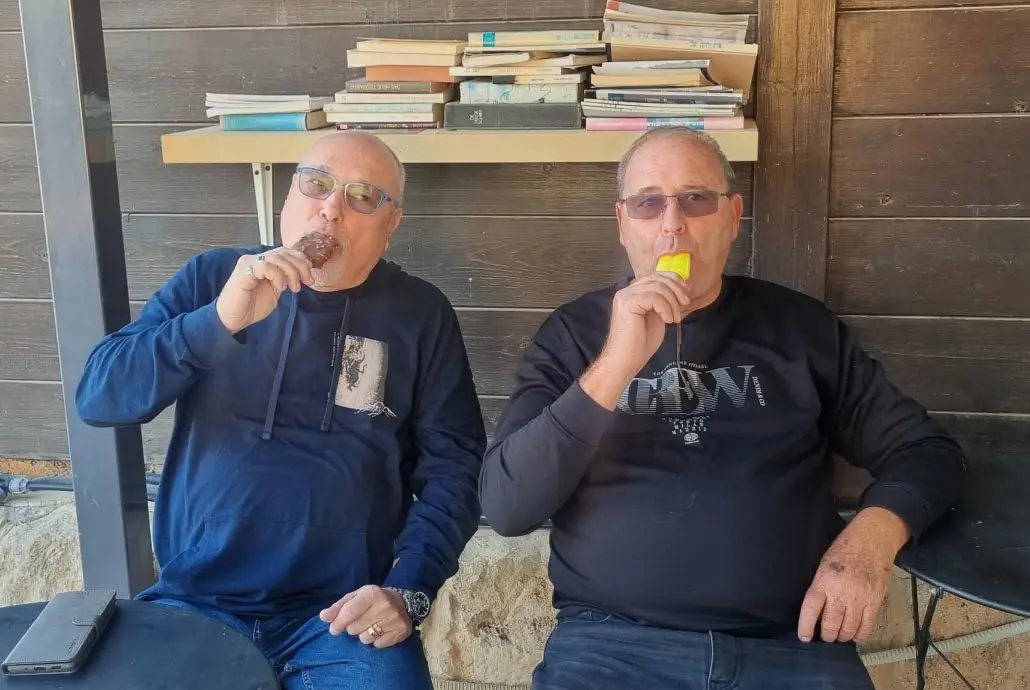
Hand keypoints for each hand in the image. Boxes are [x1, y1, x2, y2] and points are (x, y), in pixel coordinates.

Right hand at [215, 248, 313, 333]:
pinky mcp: (243, 271)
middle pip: (283, 253)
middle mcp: (256, 259)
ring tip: (294, 288)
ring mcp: (248, 263)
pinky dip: (278, 275)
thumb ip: (285, 279)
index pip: (285, 252)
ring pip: (277, 258)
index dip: (301, 260)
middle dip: (300, 266)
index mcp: (264, 262)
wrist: (233, 319)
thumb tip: (303, 272)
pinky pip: (265, 265)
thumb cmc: (252, 307)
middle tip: (307, 281)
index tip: (310, 275)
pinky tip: (281, 287)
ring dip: (291, 272)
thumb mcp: (275, 290)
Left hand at [319, 585, 411, 648]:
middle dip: (353, 627)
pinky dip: (376, 640)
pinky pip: (378, 645)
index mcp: (372, 593)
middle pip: (354, 628)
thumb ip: (338, 607)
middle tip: (361, 620)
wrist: (403, 602)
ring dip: (364, 634)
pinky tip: (382, 630)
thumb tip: (323, 617)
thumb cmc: (373, 600)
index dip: (338, 623)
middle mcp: (385, 605)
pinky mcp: (401, 631)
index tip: (333, 630)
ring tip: (372, 625)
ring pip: (365, 639)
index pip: (349, 612)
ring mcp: (394, 619)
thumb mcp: (355, 597)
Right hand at [580, 273, 690, 408]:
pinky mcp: (627, 303)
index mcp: (634, 292)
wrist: (625, 361)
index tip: (685, 295)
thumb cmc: (640, 343)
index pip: (656, 275)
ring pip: (658, 286)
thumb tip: (680, 289)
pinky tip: (667, 320)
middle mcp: (627, 290)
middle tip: (685, 304)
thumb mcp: (657, 316)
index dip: (674, 281)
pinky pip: (654, 297)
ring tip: (675, 318)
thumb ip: (663, 302)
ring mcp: (626, 296)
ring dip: (672, 302)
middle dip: (676, 290)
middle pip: (658, 278)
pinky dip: (665, 307)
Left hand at [798, 507, 909, 643]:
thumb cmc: (844, 549)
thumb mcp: (824, 564)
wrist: (872, 539)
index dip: (806, 626)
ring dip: (842, 636)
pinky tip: (855, 635)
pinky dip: (860, 635)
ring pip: (849, 628)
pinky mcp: (876, 601)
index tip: (804, 637)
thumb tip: (817, 610)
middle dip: (827, 635)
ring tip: (839, 636)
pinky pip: (867, 626)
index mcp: (824, 580)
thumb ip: (820, 586)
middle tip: (825, 637)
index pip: (811, 609)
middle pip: (831, 624)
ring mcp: (860, 598)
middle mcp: (841, 592)